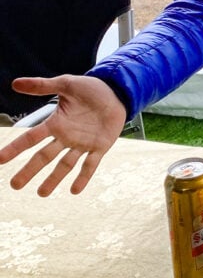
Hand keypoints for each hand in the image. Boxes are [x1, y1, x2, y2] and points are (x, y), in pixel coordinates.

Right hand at [0, 75, 126, 196]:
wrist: (116, 92)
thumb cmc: (90, 89)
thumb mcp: (66, 84)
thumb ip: (42, 86)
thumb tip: (15, 83)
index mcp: (55, 123)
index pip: (31, 138)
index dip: (16, 148)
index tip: (0, 159)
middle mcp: (66, 137)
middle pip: (44, 156)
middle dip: (30, 170)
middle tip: (15, 185)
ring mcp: (82, 144)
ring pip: (65, 164)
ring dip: (54, 179)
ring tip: (42, 194)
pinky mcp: (100, 147)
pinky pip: (90, 164)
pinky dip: (83, 177)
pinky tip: (75, 190)